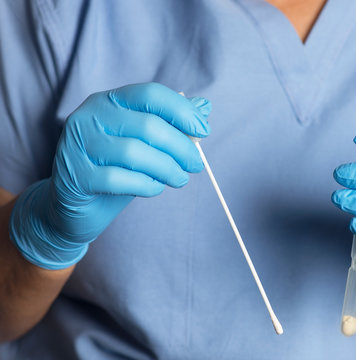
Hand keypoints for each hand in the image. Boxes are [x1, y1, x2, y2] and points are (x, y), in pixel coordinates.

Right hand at [9, 83, 210, 269]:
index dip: (182, 111)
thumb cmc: (115, 168)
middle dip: (181, 147)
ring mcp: (78, 145)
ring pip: (135, 152)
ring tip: (180, 179)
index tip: (204, 130)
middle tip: (196, 165)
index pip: (150, 94)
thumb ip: (171, 124)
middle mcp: (90, 116)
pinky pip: (120, 179)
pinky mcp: (75, 175)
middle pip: (147, 125)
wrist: (73, 206)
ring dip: (167, 168)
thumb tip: (205, 108)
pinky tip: (155, 188)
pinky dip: (146, 185)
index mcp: (109, 101)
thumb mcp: (144, 143)